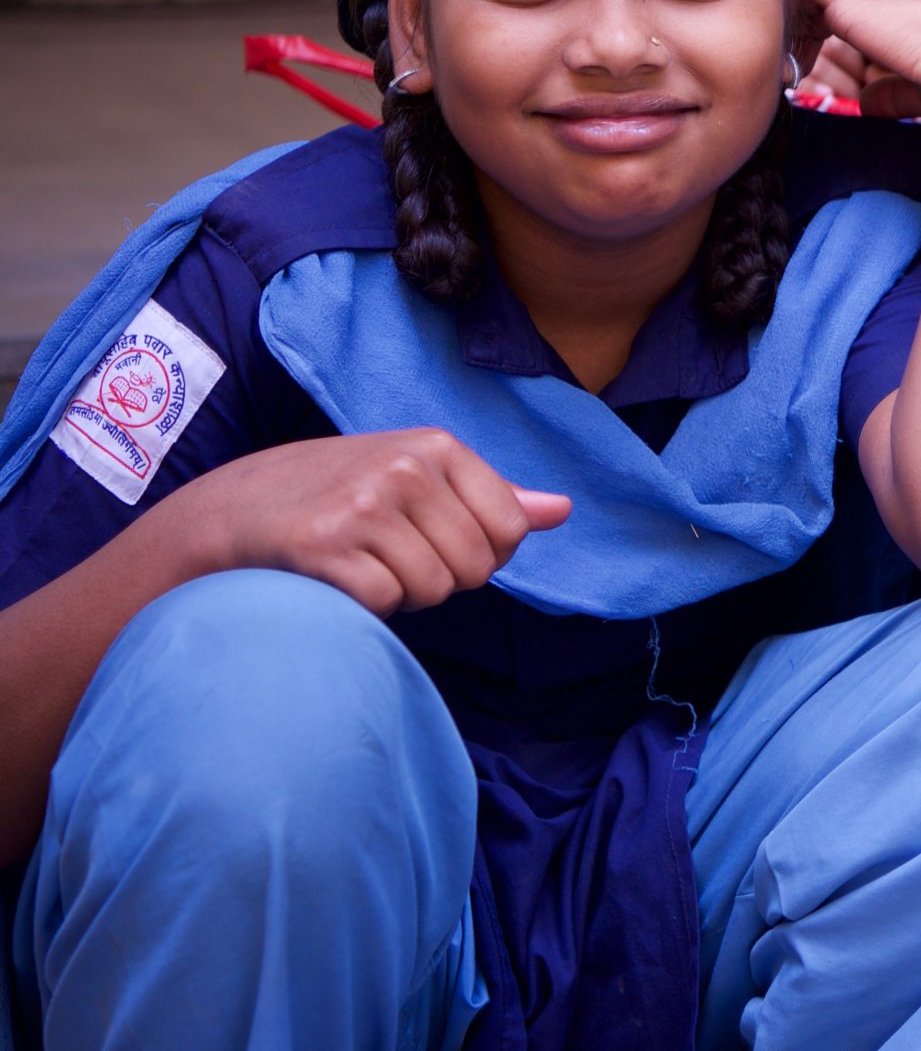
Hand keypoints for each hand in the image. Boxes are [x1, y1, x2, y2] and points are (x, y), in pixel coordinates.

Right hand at [152, 429, 571, 615]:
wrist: (227, 513)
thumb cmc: (333, 497)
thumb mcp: (416, 477)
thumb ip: (490, 496)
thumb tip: (562, 511)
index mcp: (438, 446)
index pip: (510, 529)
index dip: (479, 554)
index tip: (433, 541)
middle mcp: (406, 466)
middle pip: (475, 567)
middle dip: (438, 578)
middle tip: (384, 554)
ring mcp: (365, 503)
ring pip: (434, 589)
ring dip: (401, 594)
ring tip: (358, 562)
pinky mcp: (325, 544)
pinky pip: (386, 602)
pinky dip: (365, 605)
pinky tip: (332, 577)